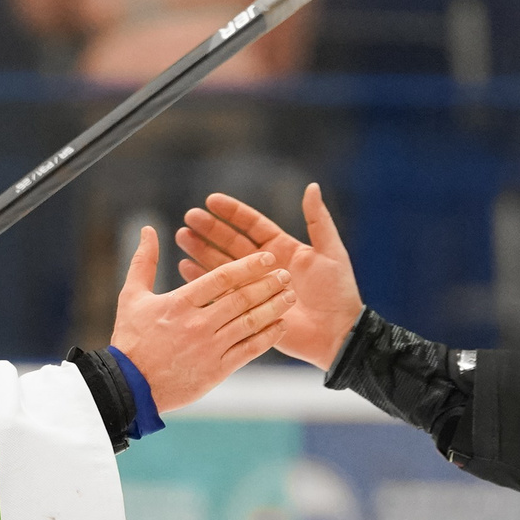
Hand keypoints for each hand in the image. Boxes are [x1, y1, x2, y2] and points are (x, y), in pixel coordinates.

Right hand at [108, 227, 294, 412]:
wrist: (129, 387)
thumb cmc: (130, 339)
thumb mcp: (131, 296)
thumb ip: (144, 261)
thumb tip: (148, 229)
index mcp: (180, 303)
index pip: (221, 278)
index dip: (248, 266)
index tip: (267, 257)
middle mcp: (198, 324)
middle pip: (241, 298)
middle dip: (268, 284)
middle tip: (286, 274)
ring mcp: (209, 348)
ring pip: (249, 323)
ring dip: (273, 308)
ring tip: (290, 296)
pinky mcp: (216, 371)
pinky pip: (248, 351)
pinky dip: (266, 337)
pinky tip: (280, 326)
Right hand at [175, 184, 363, 368]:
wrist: (338, 332)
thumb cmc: (338, 291)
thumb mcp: (331, 252)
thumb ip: (318, 220)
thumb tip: (312, 187)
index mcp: (282, 248)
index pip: (252, 225)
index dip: (232, 213)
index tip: (211, 201)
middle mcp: (265, 266)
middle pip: (231, 242)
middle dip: (209, 230)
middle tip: (189, 218)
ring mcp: (255, 288)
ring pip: (222, 264)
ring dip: (202, 251)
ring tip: (181, 237)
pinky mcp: (248, 309)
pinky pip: (221, 292)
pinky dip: (204, 281)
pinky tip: (186, 268)